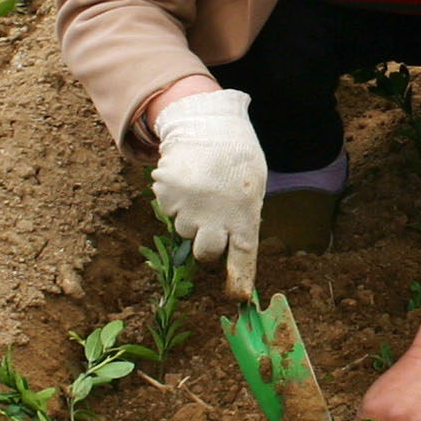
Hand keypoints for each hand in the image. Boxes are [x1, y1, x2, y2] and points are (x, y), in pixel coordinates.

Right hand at [150, 88, 264, 295]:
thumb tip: (230, 248)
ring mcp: (189, 207)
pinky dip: (176, 202)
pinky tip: (188, 181)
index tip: (238, 298)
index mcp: (245, 213)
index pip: (243, 256)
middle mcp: (215, 216)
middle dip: (207, 247)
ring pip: (185, 231)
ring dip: (191, 218)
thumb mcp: (253, 186)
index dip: (240, 279)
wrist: (206, 123)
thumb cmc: (236, 157)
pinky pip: (169, 211)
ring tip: (202, 190)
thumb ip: (244, 217)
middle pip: (206, 254)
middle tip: (210, 225)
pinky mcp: (167, 196)